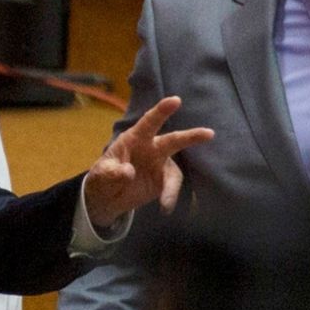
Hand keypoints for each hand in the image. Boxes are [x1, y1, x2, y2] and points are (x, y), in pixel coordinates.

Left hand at [83, 97, 213, 228]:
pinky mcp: (162, 181)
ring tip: (165, 203)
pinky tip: (164, 208)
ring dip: (172, 187)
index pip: (149, 122)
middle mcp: (151, 148)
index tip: (175, 100)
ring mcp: (159, 164)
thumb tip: (128, 172)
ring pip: (174, 171)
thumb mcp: (100, 174)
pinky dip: (169, 197)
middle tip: (209, 134)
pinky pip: (171, 187)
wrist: (106, 198)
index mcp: (134, 138)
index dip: (161, 111)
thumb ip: (112, 172)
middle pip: (173, 140)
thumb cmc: (102, 177)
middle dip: (191, 137)